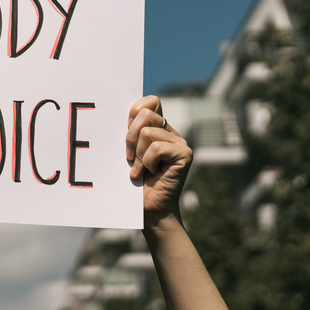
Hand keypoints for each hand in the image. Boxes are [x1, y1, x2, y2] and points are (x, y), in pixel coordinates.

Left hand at [125, 95, 191, 216]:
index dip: (135, 110)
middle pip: (145, 114)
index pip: (151, 101)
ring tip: (141, 169)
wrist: (147, 207)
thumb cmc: (134, 179)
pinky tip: (151, 173)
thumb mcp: (128, 150)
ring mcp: (180, 142)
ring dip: (138, 155)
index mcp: (158, 127)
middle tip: (130, 157)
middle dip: (131, 137)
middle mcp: (171, 132)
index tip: (126, 129)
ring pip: (148, 132)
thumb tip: (125, 112)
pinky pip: (157, 148)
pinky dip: (147, 162)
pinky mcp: (185, 154)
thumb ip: (130, 131)